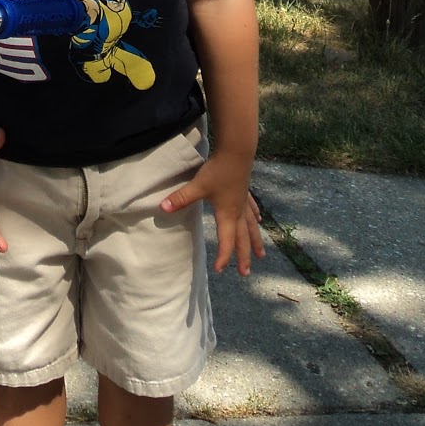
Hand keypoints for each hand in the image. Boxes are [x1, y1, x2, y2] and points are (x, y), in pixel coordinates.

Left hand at [160, 150, 264, 275]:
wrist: (236, 151)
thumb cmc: (218, 170)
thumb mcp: (198, 185)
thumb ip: (181, 197)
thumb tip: (163, 207)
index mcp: (227, 214)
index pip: (226, 241)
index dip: (223, 256)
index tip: (219, 270)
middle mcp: (238, 211)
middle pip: (242, 239)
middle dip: (243, 257)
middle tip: (244, 274)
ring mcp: (243, 201)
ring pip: (251, 227)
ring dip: (254, 241)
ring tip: (261, 255)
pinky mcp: (245, 191)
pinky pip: (252, 210)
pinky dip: (255, 218)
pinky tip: (259, 221)